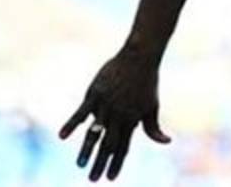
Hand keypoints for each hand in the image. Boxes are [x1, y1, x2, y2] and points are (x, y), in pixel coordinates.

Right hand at [58, 47, 171, 180]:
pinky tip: (62, 136)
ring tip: (80, 165)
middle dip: (100, 164)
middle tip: (92, 180)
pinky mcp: (95, 94)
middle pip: (107, 145)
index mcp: (132, 120)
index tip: (110, 179)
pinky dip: (71, 124)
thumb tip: (167, 142)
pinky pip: (81, 112)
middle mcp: (118, 116)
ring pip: (94, 132)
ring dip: (87, 150)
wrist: (140, 56)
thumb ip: (154, 128)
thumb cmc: (147, 82)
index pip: (123, 148)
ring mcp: (105, 105)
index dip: (116, 164)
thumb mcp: (152, 106)